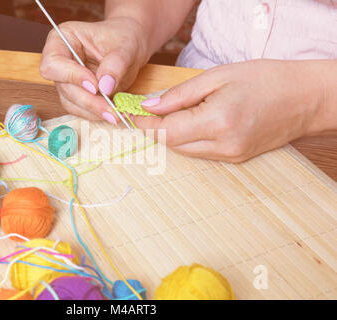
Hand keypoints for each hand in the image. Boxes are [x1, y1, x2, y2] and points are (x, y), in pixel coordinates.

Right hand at [40, 17, 149, 123]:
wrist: (131, 46)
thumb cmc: (123, 38)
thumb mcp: (124, 47)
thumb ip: (114, 65)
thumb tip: (105, 86)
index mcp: (62, 40)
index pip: (54, 62)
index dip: (71, 76)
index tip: (95, 85)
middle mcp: (60, 62)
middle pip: (63, 86)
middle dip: (87, 100)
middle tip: (110, 109)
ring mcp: (67, 81)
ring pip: (70, 102)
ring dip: (92, 111)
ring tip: (115, 114)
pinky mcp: (77, 95)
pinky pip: (80, 110)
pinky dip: (95, 114)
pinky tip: (112, 113)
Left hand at [135, 60, 324, 162]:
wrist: (306, 98)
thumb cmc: (266, 79)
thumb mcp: (218, 76)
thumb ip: (180, 95)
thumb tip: (149, 107)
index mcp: (217, 121)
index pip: (166, 131)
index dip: (144, 126)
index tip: (129, 116)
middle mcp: (223, 145)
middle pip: (172, 144)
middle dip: (154, 130)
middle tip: (144, 113)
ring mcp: (231, 156)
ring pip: (185, 150)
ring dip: (171, 135)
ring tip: (167, 115)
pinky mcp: (236, 159)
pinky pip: (201, 152)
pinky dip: (189, 139)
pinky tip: (190, 123)